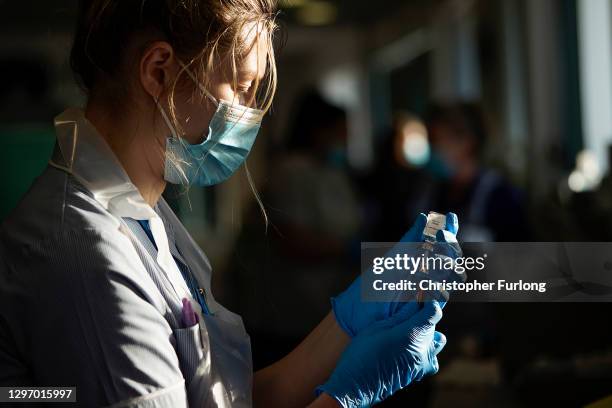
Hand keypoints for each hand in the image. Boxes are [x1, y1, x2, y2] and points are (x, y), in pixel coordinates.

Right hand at [317, 300, 445, 407]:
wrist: (356, 385)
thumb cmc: (362, 353)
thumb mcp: (378, 327)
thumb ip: (401, 314)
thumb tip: (416, 300)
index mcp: (413, 333)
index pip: (434, 310)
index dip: (427, 300)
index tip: (418, 294)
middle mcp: (423, 348)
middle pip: (433, 323)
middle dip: (422, 313)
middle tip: (406, 309)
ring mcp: (423, 362)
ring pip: (437, 339)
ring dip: (427, 331)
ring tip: (409, 329)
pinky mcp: (419, 372)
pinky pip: (432, 357)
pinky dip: (427, 350)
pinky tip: (412, 347)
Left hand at [332, 213, 458, 336]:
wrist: (360, 316)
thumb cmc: (373, 286)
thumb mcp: (393, 259)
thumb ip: (410, 240)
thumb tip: (424, 217)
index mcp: (421, 260)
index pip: (442, 242)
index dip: (450, 228)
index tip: (450, 215)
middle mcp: (429, 274)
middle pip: (452, 257)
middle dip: (449, 245)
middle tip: (438, 236)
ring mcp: (430, 291)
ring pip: (453, 276)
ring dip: (447, 265)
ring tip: (432, 259)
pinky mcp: (428, 309)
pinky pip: (441, 296)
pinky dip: (438, 288)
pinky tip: (428, 284)